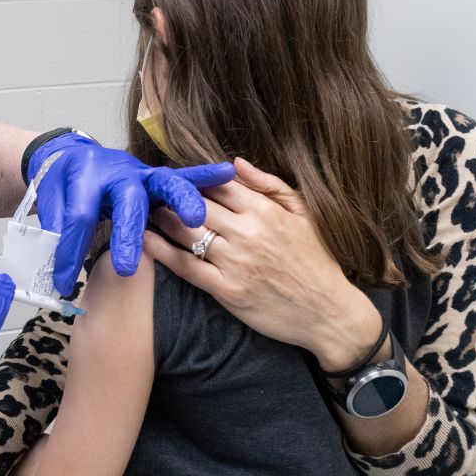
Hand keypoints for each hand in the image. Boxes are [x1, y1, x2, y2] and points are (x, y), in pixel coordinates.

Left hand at [28, 133, 233, 294]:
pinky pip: (184, 177)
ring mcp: (140, 173)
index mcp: (82, 177)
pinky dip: (205, 176)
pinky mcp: (156, 178)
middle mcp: (116, 172)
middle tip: (126, 268)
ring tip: (196, 219)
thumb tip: (57, 271)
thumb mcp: (48, 202)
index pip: (78, 217)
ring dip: (181, 201)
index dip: (69, 250)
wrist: (71, 155)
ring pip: (164, 184)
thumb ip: (56, 231)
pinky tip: (227, 174)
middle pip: (126, 201)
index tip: (62, 282)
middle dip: (127, 235)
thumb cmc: (62, 183)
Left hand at [143, 158, 380, 371]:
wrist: (330, 313)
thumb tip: (235, 163)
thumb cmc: (318, 261)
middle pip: (196, 205)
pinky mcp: (227, 291)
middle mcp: (248, 234)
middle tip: (151, 190)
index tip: (176, 176)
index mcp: (266, 211)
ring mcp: (236, 263)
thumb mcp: (304, 214)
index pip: (219, 185)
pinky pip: (187, 267)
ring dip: (162, 218)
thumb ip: (270, 185)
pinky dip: (163, 252)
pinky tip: (146, 240)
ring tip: (146, 211)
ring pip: (187, 232)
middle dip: (171, 195)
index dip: (194, 178)